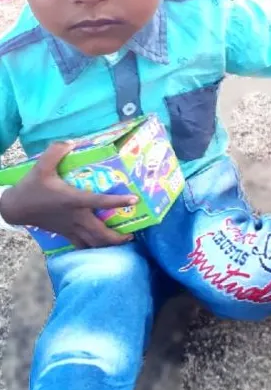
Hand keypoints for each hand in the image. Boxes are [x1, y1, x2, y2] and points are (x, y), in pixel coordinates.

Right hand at [0, 141, 137, 248]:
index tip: (134, 200)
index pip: (100, 202)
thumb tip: (72, 142)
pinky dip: (93, 247)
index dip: (118, 201)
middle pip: (101, 234)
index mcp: (73, 200)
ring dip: (109, 245)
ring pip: (93, 243)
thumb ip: (57, 151)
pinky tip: (100, 245)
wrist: (16, 208)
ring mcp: (71, 228)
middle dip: (118, 238)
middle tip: (132, 234)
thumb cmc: (31, 188)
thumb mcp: (42, 165)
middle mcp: (76, 217)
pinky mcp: (65, 233)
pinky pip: (82, 245)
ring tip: (122, 242)